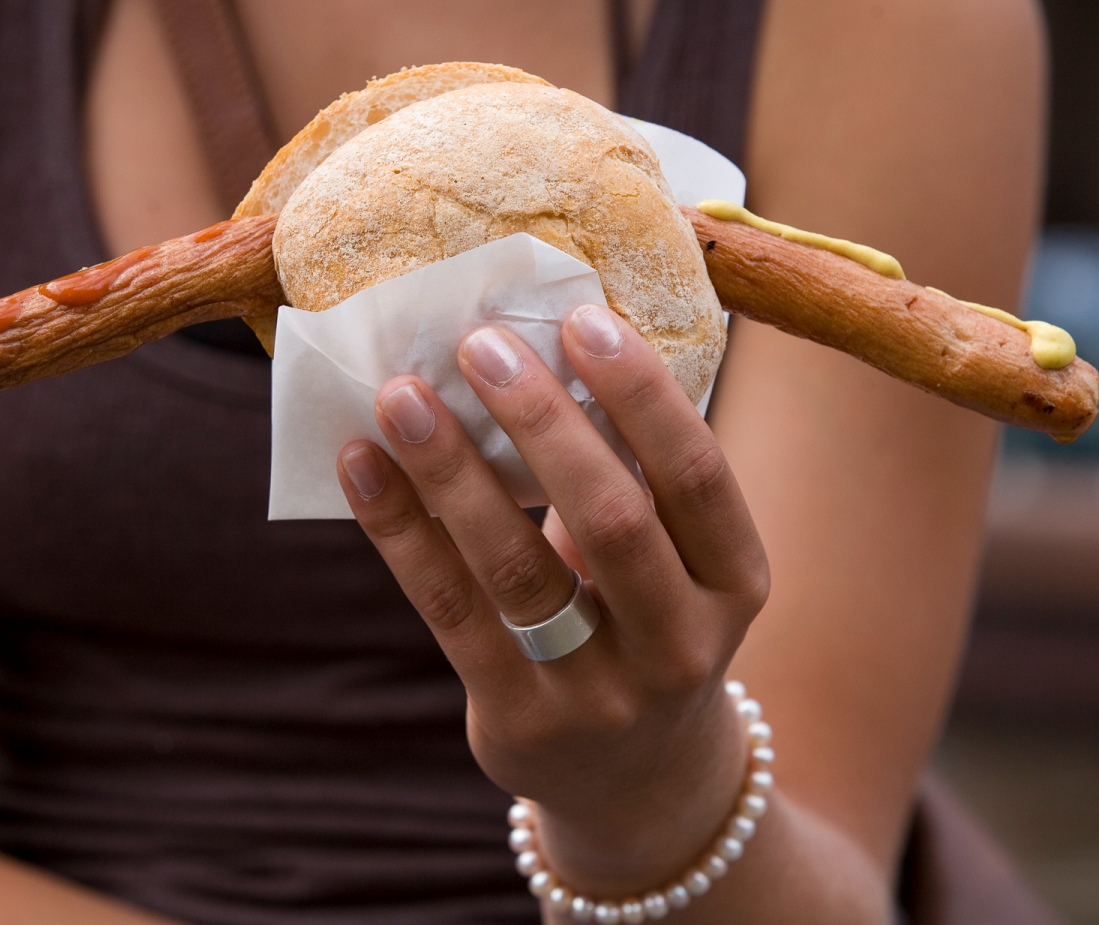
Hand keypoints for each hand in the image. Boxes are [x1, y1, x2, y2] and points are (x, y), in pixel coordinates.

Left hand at [334, 304, 769, 896]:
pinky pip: (449, 611)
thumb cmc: (642, 622)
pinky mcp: (520, 722)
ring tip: (400, 393)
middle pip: (610, 517)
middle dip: (540, 420)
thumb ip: (627, 474)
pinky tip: (362, 466)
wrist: (635, 780)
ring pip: (515, 567)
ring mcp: (601, 695)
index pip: (696, 475)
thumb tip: (534, 341)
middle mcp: (682, 645)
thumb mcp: (672, 562)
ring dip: (452, 469)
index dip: (641, 393)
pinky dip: (400, 531)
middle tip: (477, 342)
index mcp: (736, 581)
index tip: (580, 319)